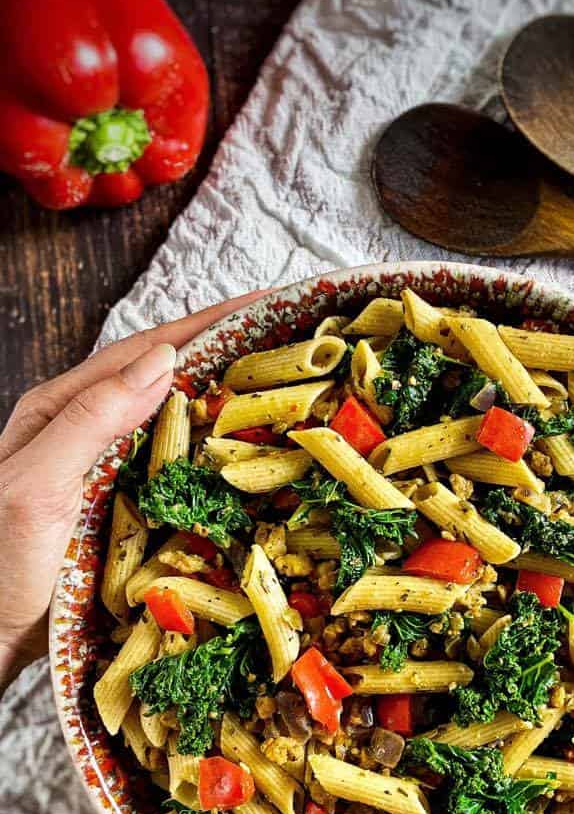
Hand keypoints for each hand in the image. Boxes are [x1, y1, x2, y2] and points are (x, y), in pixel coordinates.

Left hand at [0, 291, 267, 691]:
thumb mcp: (37, 485)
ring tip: (288, 387)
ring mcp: (111, 469)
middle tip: (295, 339)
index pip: (146, 351)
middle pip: (169, 378)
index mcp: (62, 407)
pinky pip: (182, 468)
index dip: (209, 324)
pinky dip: (220, 453)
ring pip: (180, 420)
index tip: (269, 305)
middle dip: (229, 352)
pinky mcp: (128, 508)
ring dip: (230, 401)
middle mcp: (89, 430)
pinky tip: (251, 456)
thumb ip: (92, 419)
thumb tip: (165, 361)